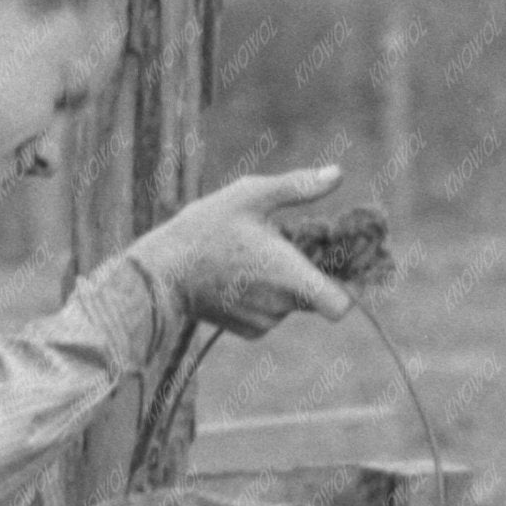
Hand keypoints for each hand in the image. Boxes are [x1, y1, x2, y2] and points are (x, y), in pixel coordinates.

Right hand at [134, 167, 353, 337]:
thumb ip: (298, 187)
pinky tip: (236, 277)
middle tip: (277, 246)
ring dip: (281, 283)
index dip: (344, 289)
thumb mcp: (251, 195)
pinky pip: (272, 313)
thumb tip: (337, 174)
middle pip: (316, 294)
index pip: (340, 306)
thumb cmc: (205, 229)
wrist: (161, 273)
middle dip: (306, 272)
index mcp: (290, 276)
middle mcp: (282, 306)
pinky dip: (263, 297)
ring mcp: (265, 322)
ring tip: (248, 259)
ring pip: (292, 302)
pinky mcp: (249, 331)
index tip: (332, 266)